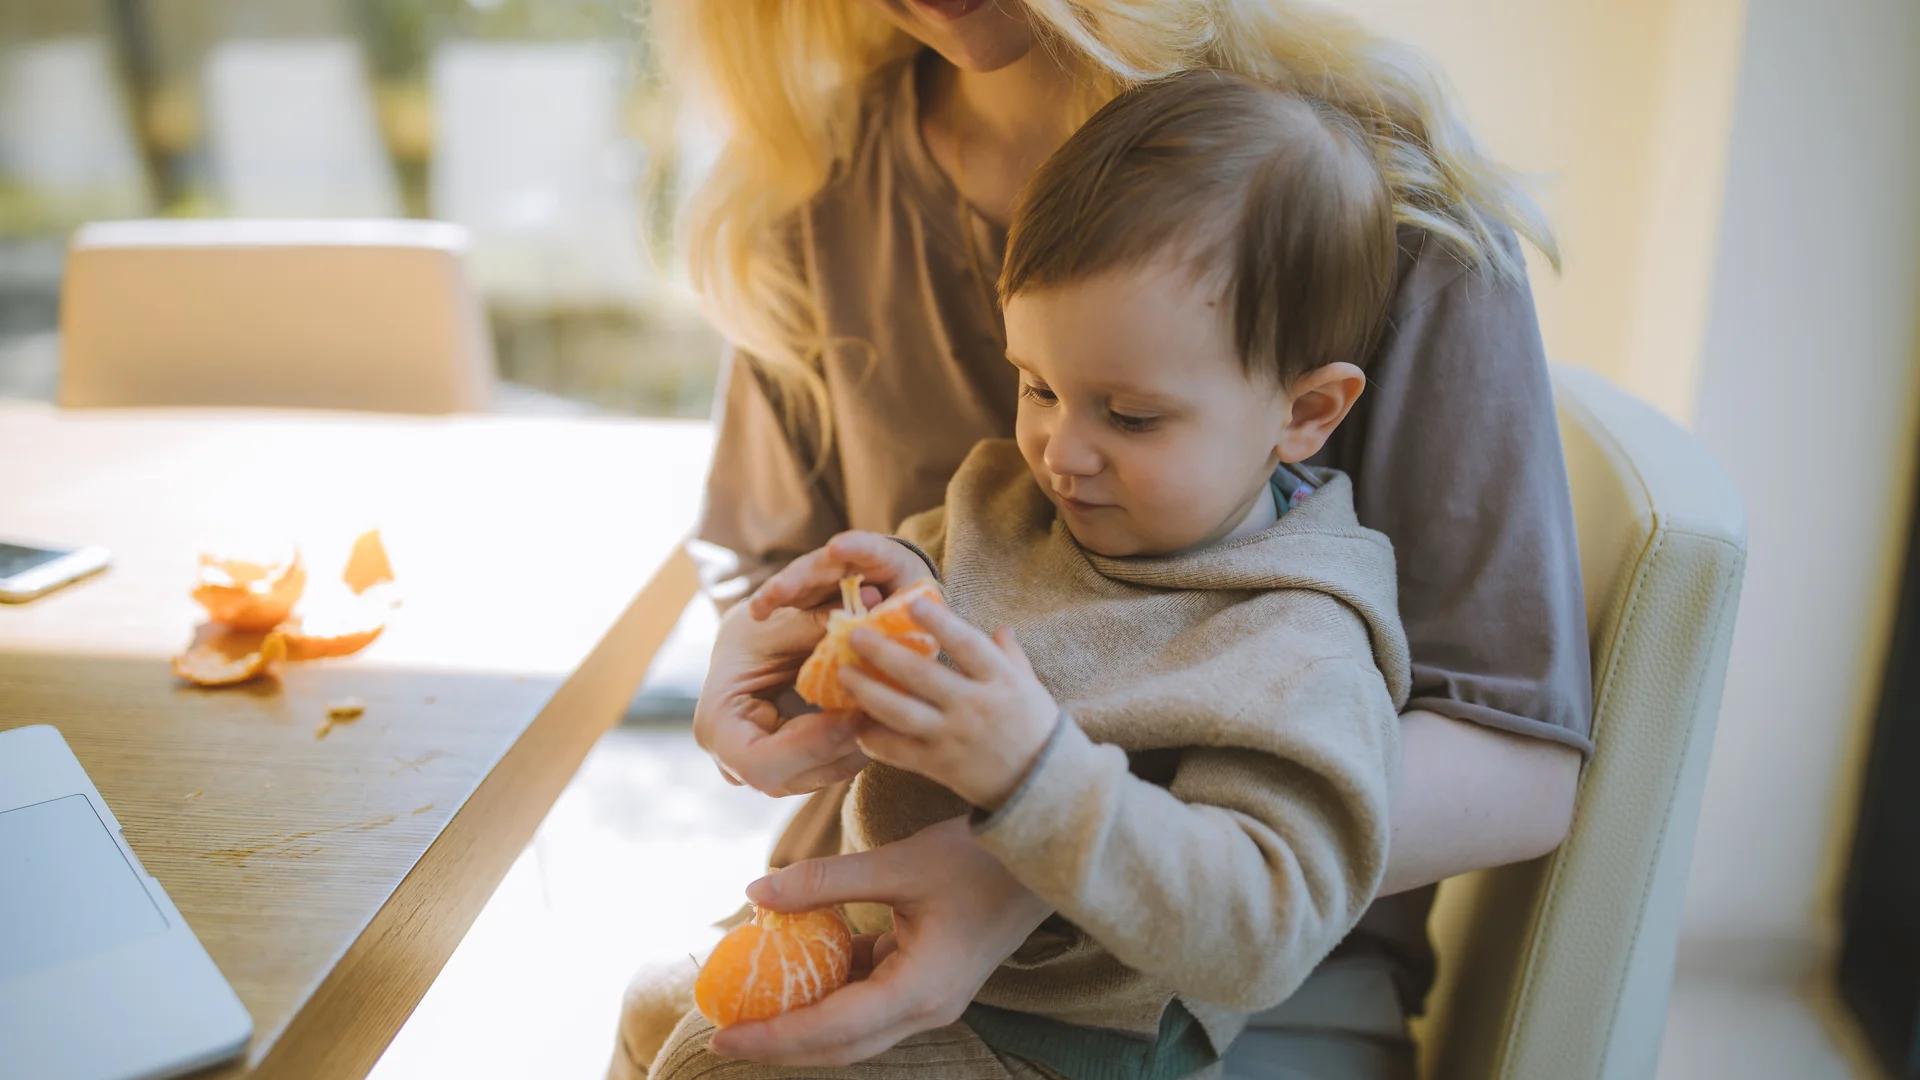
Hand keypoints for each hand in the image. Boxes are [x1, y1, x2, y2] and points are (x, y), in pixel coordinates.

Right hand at [693, 598, 868, 796]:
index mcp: (717, 727)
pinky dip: (859, 744)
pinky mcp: (793, 770)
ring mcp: (766, 772)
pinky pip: (831, 767)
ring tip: (891, 711)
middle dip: (843, 746)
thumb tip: (867, 606)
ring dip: (860, 747)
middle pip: (795, 776)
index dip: (811, 745)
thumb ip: (814, 624)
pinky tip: (883, 716)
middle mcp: (735, 763)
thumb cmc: (756, 630)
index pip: (760, 763)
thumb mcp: (779, 622)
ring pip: (820, 776)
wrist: (748, 647)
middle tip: (885, 713)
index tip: (854, 716)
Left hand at [710, 816, 1051, 1066]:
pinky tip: (796, 968)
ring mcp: (931, 997)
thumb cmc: (981, 857)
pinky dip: (831, 990)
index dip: (774, 1037)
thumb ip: (825, 882)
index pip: (832, 1029)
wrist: (1048, 853)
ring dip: (803, 1022)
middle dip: (780, 1045)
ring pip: (854, 1029)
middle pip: (840, 1046)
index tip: (721, 1035)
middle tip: (721, 1036)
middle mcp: (927, 1007)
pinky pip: (870, 998)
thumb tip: (754, 894)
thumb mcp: (901, 862)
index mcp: (922, 990)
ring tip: (749, 1006)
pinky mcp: (930, 980)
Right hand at [748, 531, 935, 620]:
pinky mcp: (815, 590)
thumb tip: (865, 616)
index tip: (835, 548)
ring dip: (781, 590)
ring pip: (803, 576)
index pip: (872, 548)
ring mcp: (830, 573)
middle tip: (780, 590)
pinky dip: (776, 602)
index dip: (855, 547)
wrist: (907, 613)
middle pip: (825, 564)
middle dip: (802, 576)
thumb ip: (890, 617)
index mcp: (888, 560)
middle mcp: (854, 560)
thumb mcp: (911, 615)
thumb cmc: (914, 612)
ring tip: (760, 608)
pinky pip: (795, 594)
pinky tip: (758, 614)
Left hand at [842, 599, 1057, 809]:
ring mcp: (955, 737)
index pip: (967, 644)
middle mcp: (975, 706)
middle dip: (883, 653)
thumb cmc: (1038, 730)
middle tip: (855, 635)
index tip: (912, 602)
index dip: (939, 622)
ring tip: (844, 674)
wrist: (1044, 789)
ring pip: (901, 712)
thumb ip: (1011, 656)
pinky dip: (875, 739)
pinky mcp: (940, 767)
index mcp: (1002, 681)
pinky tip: (856, 726)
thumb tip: (999, 628)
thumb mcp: (1032, 687)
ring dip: (867, 692)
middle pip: (921, 675)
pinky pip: (900, 752)